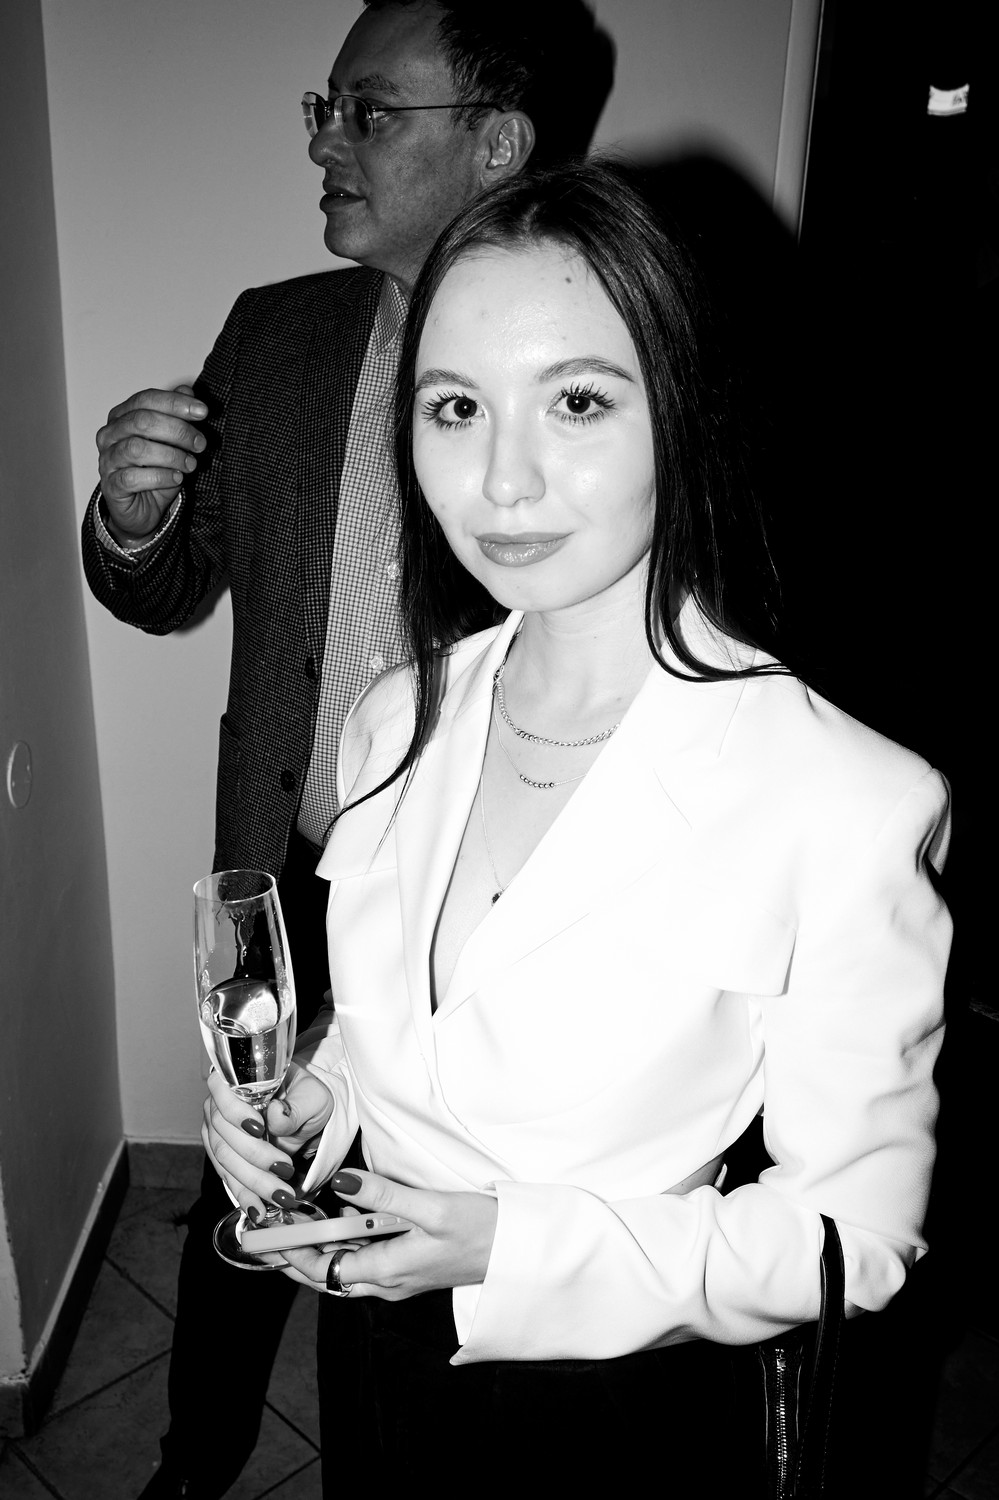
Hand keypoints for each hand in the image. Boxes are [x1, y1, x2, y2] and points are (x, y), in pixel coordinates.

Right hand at [96, 385, 207, 542]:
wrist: (140, 509)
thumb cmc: (154, 471)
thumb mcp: (170, 441)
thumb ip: (176, 415)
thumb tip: (187, 390)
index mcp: (122, 416)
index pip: (146, 399)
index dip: (175, 403)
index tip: (203, 411)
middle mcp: (110, 434)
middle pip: (142, 421)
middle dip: (178, 430)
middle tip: (200, 444)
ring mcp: (107, 460)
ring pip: (137, 448)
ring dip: (172, 455)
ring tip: (191, 464)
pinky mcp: (111, 486)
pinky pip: (133, 477)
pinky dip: (161, 477)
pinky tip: (177, 478)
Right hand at [202, 1062, 334, 1210]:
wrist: (307, 1113)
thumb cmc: (307, 1097)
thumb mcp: (312, 1096)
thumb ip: (294, 1107)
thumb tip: (274, 1115)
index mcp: (237, 1080)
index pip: (222, 1092)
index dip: (236, 1112)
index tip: (260, 1128)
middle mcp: (219, 1106)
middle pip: (226, 1135)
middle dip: (255, 1159)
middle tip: (285, 1170)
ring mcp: (217, 1133)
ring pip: (226, 1161)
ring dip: (253, 1182)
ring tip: (280, 1196)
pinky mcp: (223, 1157)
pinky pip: (229, 1178)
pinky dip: (245, 1195)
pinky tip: (258, 1209)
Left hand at [277, 1167, 498, 1299]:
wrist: (516, 1251)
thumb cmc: (481, 1230)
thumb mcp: (431, 1208)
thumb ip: (383, 1196)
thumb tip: (341, 1183)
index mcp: (387, 1271)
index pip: (323, 1269)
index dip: (292, 1252)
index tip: (270, 1231)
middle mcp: (387, 1282)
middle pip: (327, 1275)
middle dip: (295, 1255)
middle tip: (271, 1228)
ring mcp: (398, 1278)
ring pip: (344, 1269)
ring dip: (317, 1250)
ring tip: (293, 1224)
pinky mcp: (409, 1268)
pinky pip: (363, 1262)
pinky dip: (341, 1247)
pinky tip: (336, 1225)